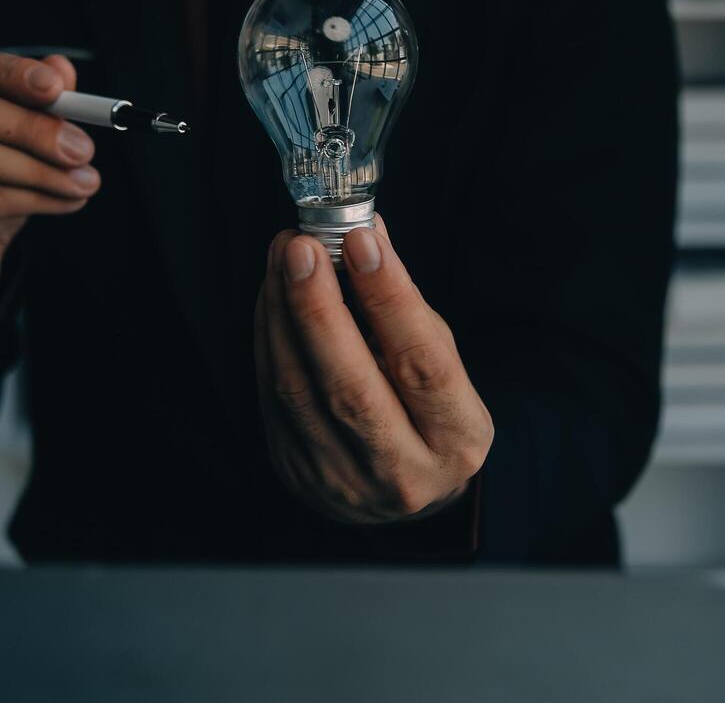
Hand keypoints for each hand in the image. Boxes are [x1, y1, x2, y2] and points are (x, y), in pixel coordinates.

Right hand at [0, 49, 99, 318]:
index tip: (58, 88)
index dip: (11, 74)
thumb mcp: (11, 143)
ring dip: (40, 169)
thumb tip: (62, 69)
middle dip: (32, 127)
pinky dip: (34, 199)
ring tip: (84, 181)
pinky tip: (65, 202)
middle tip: (82, 147)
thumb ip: (34, 103)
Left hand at [253, 221, 492, 524]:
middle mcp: (402, 471)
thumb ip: (405, 303)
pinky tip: (273, 294)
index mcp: (456, 440)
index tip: (362, 241)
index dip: (389, 299)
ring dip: (283, 313)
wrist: (402, 492)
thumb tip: (367, 232)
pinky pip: (271, 397)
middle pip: (349, 386)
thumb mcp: (442, 360)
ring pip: (299, 391)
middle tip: (303, 247)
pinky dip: (268, 337)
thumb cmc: (427, 411)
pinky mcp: (296, 473)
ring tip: (284, 256)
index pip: (422, 364)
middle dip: (319, 308)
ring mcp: (342, 481)